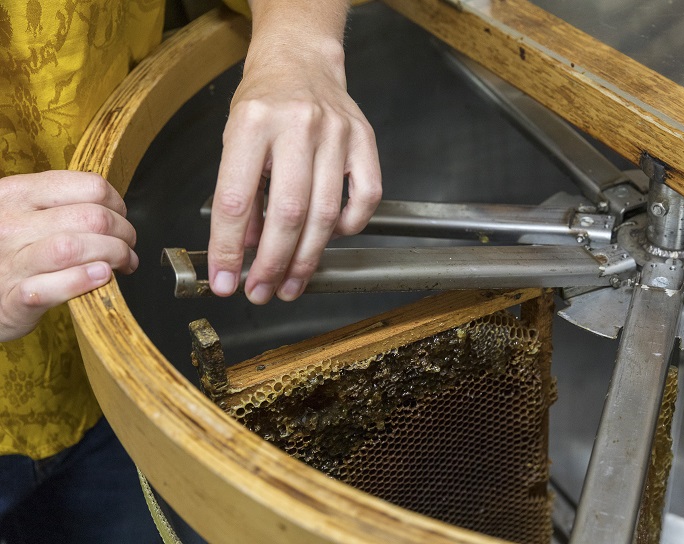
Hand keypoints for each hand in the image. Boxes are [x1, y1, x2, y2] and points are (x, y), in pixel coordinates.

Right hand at [0, 171, 138, 340]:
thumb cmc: (7, 249)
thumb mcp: (22, 214)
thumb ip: (58, 205)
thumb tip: (112, 208)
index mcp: (16, 194)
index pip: (88, 186)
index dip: (117, 203)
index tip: (120, 217)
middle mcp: (11, 225)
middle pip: (91, 218)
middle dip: (124, 232)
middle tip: (128, 245)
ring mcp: (11, 262)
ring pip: (76, 248)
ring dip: (115, 255)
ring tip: (124, 263)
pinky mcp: (15, 299)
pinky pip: (56, 286)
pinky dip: (85, 280)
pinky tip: (101, 278)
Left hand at [207, 21, 381, 304]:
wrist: (301, 61)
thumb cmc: (263, 102)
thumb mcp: (234, 139)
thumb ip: (240, 193)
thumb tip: (246, 251)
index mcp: (253, 122)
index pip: (237, 200)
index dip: (229, 249)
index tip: (225, 281)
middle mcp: (297, 125)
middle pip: (287, 213)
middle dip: (272, 264)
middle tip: (262, 291)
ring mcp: (336, 133)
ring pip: (325, 213)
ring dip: (307, 259)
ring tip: (292, 284)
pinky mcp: (364, 140)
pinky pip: (366, 197)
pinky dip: (350, 226)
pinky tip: (332, 238)